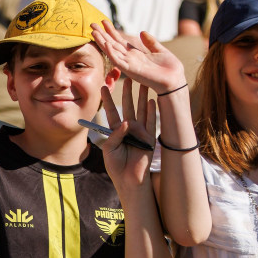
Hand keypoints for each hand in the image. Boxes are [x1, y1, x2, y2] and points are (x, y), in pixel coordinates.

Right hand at [92, 20, 185, 94]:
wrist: (175, 80)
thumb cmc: (169, 69)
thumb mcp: (160, 50)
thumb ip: (151, 42)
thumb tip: (142, 32)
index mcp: (135, 54)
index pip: (120, 41)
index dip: (111, 31)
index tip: (104, 21)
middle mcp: (129, 58)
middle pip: (112, 44)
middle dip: (102, 34)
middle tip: (92, 23)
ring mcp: (129, 64)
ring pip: (112, 51)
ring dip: (102, 41)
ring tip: (94, 31)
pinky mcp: (131, 70)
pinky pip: (118, 61)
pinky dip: (111, 52)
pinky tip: (106, 44)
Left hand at [98, 77, 156, 192]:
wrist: (129, 180)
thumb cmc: (116, 166)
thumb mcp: (109, 149)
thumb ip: (115, 135)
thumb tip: (126, 123)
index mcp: (115, 131)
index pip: (111, 111)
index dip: (108, 100)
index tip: (104, 86)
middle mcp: (128, 129)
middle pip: (127, 107)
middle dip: (127, 93)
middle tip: (128, 78)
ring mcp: (140, 132)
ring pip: (141, 110)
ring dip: (142, 97)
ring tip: (143, 83)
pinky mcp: (150, 138)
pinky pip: (151, 122)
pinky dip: (152, 111)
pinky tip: (152, 100)